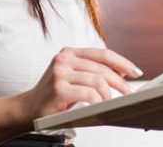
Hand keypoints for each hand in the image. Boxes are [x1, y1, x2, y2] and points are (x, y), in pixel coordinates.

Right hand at [21, 47, 142, 119]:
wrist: (28, 108)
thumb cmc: (54, 94)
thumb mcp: (73, 77)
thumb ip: (92, 71)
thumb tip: (122, 72)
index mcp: (69, 52)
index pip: (102, 53)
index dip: (121, 62)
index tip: (135, 71)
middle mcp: (63, 59)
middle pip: (102, 67)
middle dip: (120, 81)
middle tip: (129, 92)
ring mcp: (60, 73)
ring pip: (97, 80)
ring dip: (109, 93)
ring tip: (112, 102)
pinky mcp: (58, 89)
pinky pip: (88, 94)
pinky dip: (99, 101)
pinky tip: (100, 105)